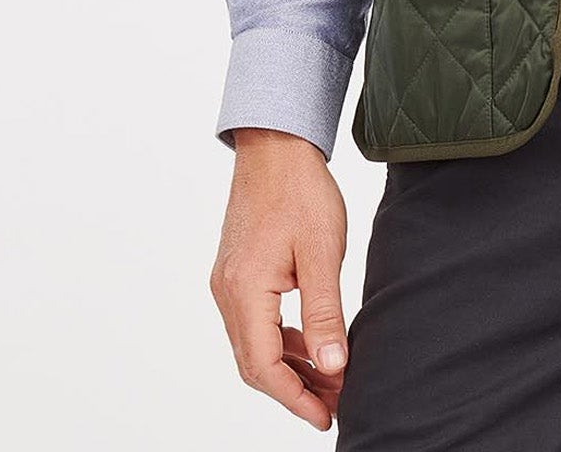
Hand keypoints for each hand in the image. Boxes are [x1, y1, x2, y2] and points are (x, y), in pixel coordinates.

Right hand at [210, 128, 349, 431]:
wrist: (276, 145)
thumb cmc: (300, 189)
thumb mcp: (322, 252)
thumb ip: (324, 313)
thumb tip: (332, 366)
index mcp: (244, 290)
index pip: (264, 367)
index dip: (296, 398)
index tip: (326, 415)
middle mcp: (227, 292)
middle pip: (254, 363)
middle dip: (294, 389)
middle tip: (334, 403)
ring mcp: (228, 282)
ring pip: (254, 344)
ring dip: (289, 366)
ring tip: (330, 378)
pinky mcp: (237, 272)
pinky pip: (255, 321)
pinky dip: (282, 340)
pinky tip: (311, 343)